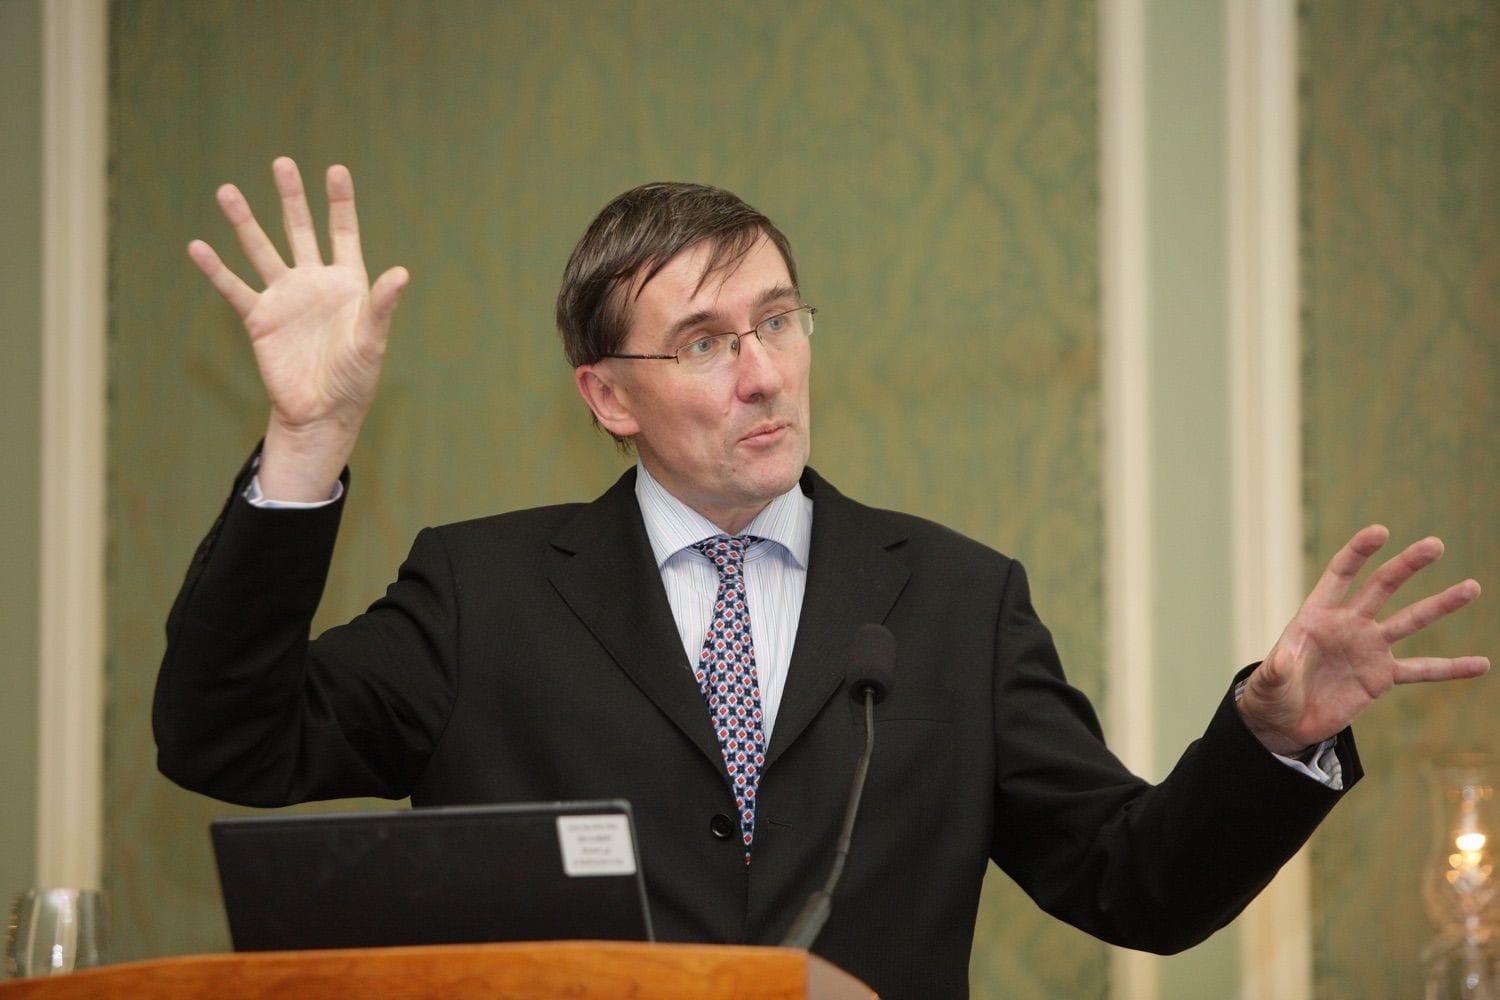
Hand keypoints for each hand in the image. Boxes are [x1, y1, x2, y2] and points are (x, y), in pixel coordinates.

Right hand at [188, 157, 408, 498]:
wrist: (322, 411)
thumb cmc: (355, 377)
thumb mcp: (373, 340)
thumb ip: (382, 305)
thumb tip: (401, 273)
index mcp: (347, 282)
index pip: (343, 232)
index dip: (340, 202)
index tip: (336, 169)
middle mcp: (313, 282)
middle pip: (300, 230)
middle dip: (292, 198)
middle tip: (281, 163)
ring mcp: (284, 298)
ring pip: (262, 250)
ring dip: (244, 222)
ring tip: (227, 191)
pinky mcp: (260, 319)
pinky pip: (235, 289)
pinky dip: (216, 269)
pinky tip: (198, 247)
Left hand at [1237, 525, 1487, 754]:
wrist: (1285, 720)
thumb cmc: (1272, 692)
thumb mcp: (1269, 681)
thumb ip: (1277, 668)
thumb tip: (1284, 659)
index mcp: (1317, 614)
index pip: (1340, 574)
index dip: (1359, 553)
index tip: (1381, 531)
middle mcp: (1348, 624)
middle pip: (1381, 587)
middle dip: (1406, 566)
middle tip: (1435, 545)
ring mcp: (1369, 648)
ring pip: (1410, 621)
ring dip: (1440, 605)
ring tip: (1472, 587)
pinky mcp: (1382, 677)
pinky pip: (1422, 670)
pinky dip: (1451, 669)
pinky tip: (1481, 664)